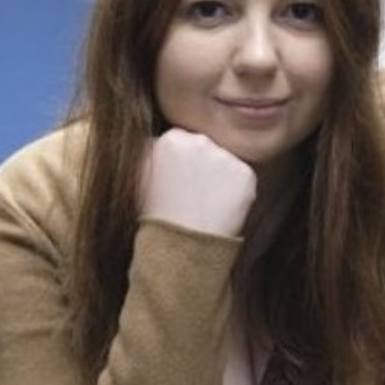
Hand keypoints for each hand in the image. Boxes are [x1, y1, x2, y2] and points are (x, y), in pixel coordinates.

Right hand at [141, 129, 256, 236]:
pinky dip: (235, 193)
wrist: (180, 246)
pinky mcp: (245, 175)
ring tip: (204, 205)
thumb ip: (150, 152)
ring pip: (224, 163)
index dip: (180, 164)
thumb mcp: (138, 176)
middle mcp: (200, 142)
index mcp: (171, 138)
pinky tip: (220, 209)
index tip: (177, 183)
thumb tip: (156, 142)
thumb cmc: (155, 216)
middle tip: (192, 196)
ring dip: (219, 178)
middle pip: (204, 148)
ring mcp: (225, 157)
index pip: (181, 141)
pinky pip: (242, 179)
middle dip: (201, 167)